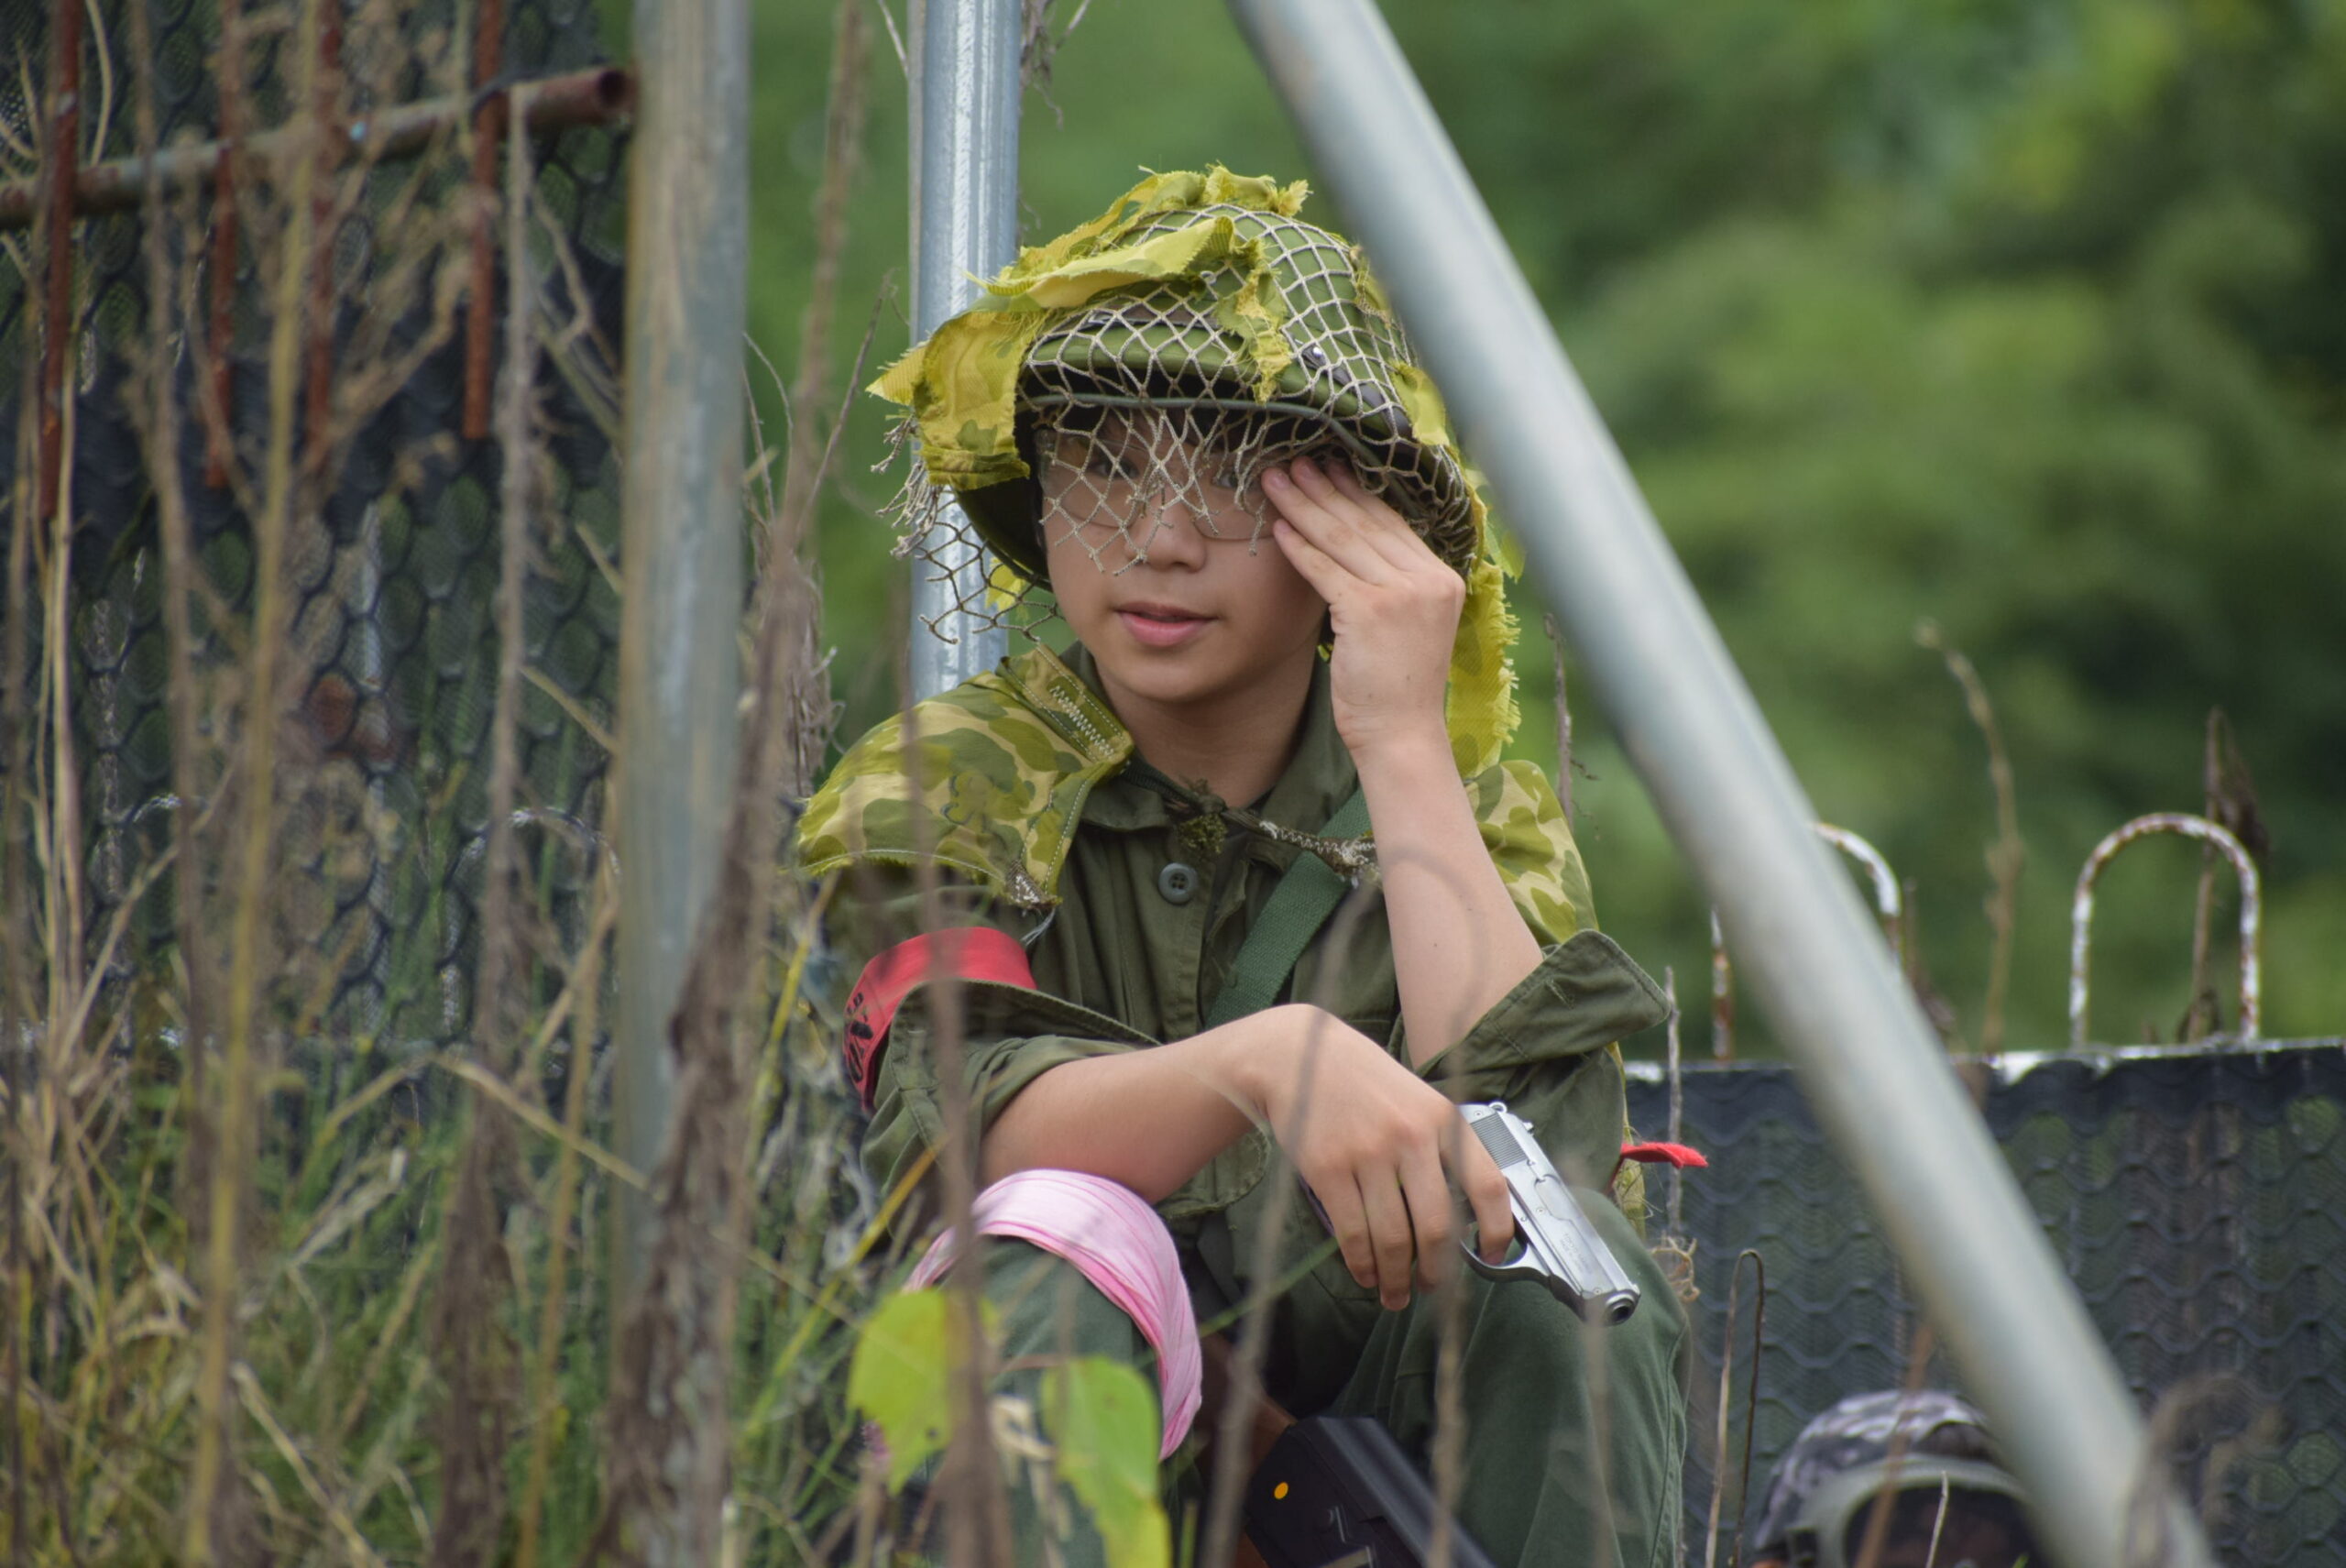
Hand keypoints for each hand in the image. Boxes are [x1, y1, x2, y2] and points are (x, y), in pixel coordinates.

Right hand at [1238, 1005, 1513, 1309]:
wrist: (1296, 1055)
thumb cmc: (1363, 1082)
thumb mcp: (1417, 1099)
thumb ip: (1443, 1145)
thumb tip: (1469, 1212)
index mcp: (1442, 1119)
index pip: (1488, 1184)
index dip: (1497, 1230)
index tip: (1492, 1255)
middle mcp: (1410, 1136)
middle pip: (1437, 1225)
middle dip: (1437, 1270)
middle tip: (1432, 1287)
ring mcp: (1367, 1153)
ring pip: (1393, 1237)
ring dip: (1396, 1277)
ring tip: (1395, 1292)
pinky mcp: (1328, 1168)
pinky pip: (1353, 1233)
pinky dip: (1362, 1264)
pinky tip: (1365, 1274)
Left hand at [1262, 457, 1463, 760]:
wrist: (1402, 736)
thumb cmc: (1397, 688)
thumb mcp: (1407, 626)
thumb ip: (1392, 584)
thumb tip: (1353, 545)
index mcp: (1442, 577)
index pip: (1391, 524)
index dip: (1355, 493)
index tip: (1327, 469)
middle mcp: (1428, 579)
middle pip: (1366, 522)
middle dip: (1325, 488)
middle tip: (1294, 462)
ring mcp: (1402, 594)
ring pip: (1343, 539)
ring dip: (1304, 506)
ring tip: (1276, 481)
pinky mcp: (1370, 611)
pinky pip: (1325, 570)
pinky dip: (1299, 547)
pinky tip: (1277, 528)